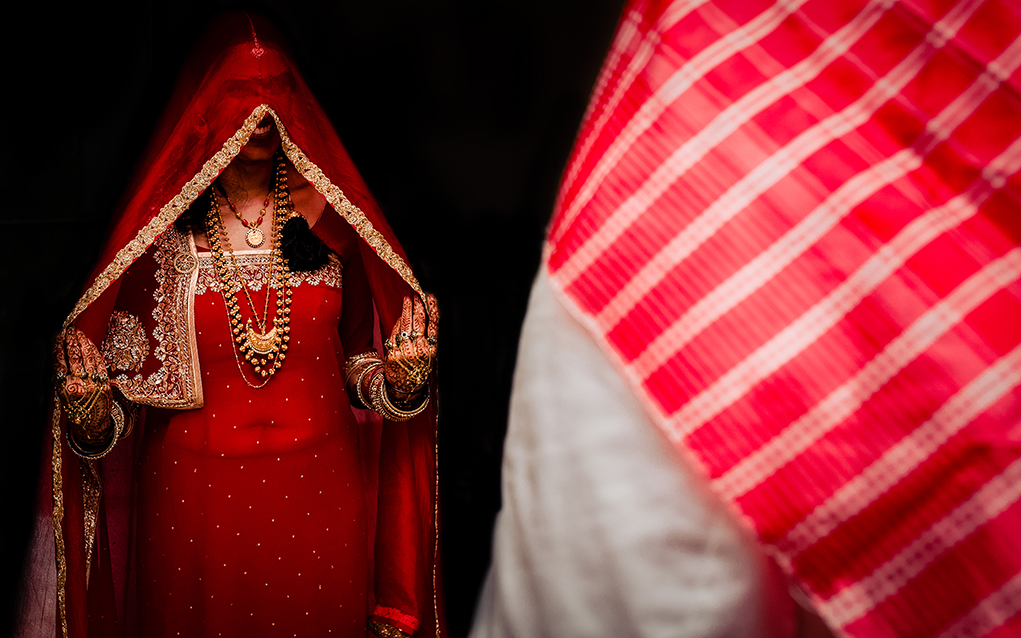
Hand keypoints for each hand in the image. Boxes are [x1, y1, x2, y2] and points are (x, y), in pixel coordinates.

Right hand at [54, 326, 112, 445]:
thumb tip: (62, 352)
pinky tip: (89, 344)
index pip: (60, 362)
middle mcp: (79, 385)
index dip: (59, 347)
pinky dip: (94, 352)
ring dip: (83, 343)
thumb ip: (62, 376)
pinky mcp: (105, 384)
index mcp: (64, 388)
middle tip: (70, 330)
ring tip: (79, 333)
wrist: (92, 422)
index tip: (58, 336)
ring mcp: (94, 384)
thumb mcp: (62, 393)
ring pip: (88, 358)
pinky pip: (99, 364)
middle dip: (72, 341)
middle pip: (75, 357)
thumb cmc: (75, 406)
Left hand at [383, 294, 438, 394]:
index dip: (432, 309)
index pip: (433, 325)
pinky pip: (395, 334)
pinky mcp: (393, 354)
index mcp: (432, 350)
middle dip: (417, 306)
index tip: (430, 297)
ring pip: (406, 326)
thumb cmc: (419, 367)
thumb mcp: (429, 354)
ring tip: (407, 300)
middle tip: (415, 296)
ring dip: (406, 310)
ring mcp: (405, 352)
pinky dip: (398, 324)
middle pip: (419, 323)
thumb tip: (419, 315)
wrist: (405, 386)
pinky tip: (401, 317)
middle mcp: (420, 351)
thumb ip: (427, 337)